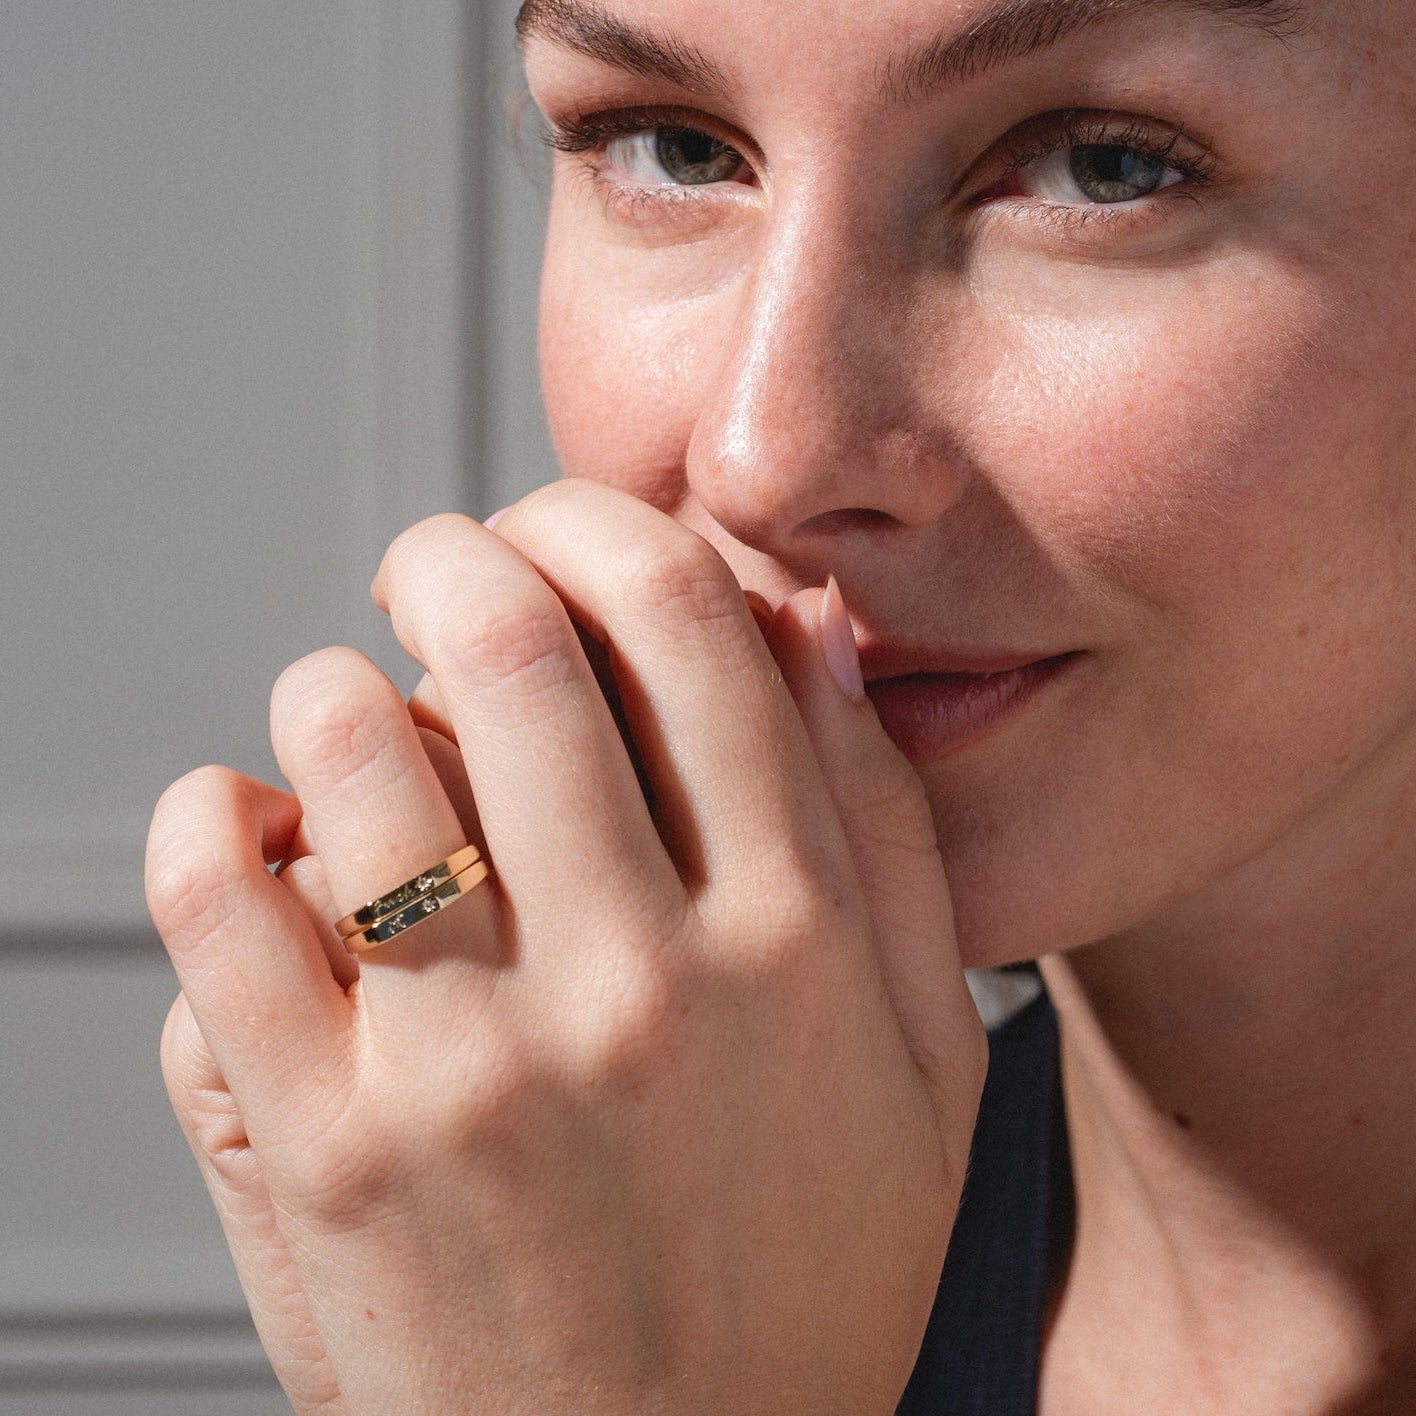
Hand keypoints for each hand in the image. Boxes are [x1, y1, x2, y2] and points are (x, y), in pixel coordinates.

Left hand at [147, 480, 985, 1414]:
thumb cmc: (805, 1278)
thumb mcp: (926, 1060)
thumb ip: (887, 832)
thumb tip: (809, 631)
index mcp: (791, 940)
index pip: (684, 618)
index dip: (601, 522)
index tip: (555, 534)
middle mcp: (636, 984)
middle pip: (510, 641)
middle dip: (455, 553)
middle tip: (438, 565)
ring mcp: (469, 1069)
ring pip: (348, 739)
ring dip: (336, 684)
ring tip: (357, 718)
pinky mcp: (326, 1149)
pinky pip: (215, 897)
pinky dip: (209, 814)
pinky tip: (255, 824)